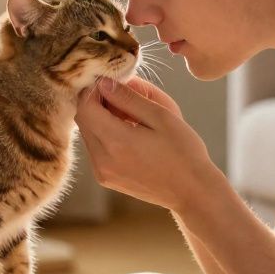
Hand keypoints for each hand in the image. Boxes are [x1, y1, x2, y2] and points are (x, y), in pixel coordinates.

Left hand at [75, 76, 223, 211]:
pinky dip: (105, 135)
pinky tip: (130, 134)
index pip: (85, 106)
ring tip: (131, 116)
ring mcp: (102, 172)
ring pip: (88, 133)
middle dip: (97, 102)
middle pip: (82, 119)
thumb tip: (104, 82)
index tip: (112, 82)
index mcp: (116, 141)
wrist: (192, 191)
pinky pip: (95, 149)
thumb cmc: (183, 151)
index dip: (94, 89)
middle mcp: (102, 159)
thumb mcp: (161, 115)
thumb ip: (129, 97)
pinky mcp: (106, 179)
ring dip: (101, 119)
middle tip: (124, 96)